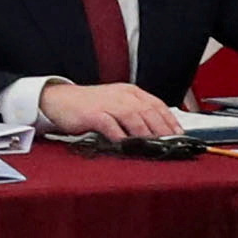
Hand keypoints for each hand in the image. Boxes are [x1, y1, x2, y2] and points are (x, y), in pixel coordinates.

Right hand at [39, 79, 180, 142]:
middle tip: (171, 144)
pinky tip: (128, 145)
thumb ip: (134, 113)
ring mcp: (107, 104)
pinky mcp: (93, 114)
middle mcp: (121, 95)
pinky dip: (121, 136)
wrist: (58, 100)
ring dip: (146, 133)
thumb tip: (155, 130)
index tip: (178, 134)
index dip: (169, 120)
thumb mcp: (115, 102)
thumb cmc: (88, 105)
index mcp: (129, 92)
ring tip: (154, 146)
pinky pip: (111, 126)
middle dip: (162, 129)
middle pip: (148, 111)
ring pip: (133, 117)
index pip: (156, 104)